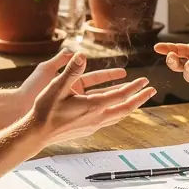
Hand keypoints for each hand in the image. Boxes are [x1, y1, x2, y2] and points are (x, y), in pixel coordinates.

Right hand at [29, 52, 154, 141]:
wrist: (37, 133)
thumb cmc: (45, 109)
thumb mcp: (56, 87)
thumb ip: (71, 70)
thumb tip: (81, 55)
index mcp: (92, 106)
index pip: (120, 96)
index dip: (134, 88)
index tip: (146, 82)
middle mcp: (96, 118)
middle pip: (125, 108)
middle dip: (139, 98)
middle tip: (152, 91)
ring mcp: (93, 125)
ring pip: (118, 116)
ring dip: (130, 106)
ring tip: (137, 100)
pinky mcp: (88, 129)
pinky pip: (109, 120)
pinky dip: (117, 112)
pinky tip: (116, 110)